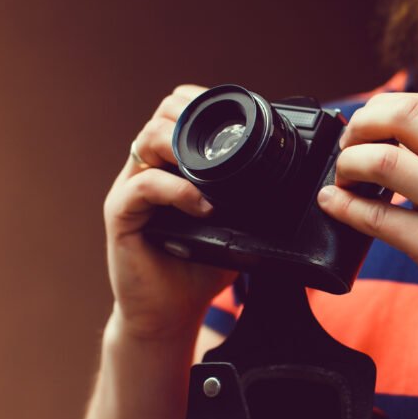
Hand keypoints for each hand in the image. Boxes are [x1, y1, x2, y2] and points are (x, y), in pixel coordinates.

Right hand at [103, 85, 234, 340]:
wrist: (170, 313)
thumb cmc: (200, 269)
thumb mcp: (236, 227)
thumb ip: (251, 200)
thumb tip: (296, 184)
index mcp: (170, 165)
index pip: (177, 112)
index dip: (203, 104)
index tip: (239, 119)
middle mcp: (146, 170)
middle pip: (161, 117)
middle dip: (194, 119)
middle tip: (227, 144)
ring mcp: (130, 190)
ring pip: (147, 141)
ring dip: (184, 148)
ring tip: (216, 173)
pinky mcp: (121, 216)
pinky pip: (145, 187)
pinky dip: (178, 191)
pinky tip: (204, 206)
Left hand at [317, 92, 417, 347]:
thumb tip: (408, 145)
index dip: (384, 110)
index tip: (367, 127)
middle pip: (402, 117)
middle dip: (361, 126)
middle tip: (348, 147)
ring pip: (382, 162)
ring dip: (349, 165)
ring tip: (344, 179)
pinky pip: (377, 219)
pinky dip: (344, 207)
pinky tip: (332, 204)